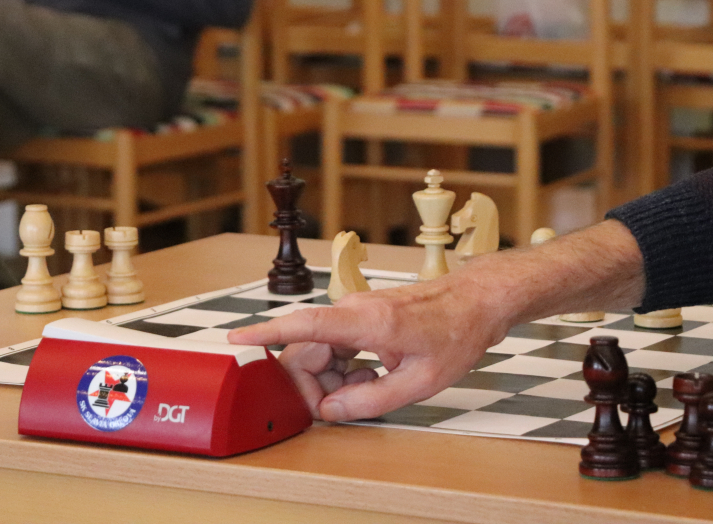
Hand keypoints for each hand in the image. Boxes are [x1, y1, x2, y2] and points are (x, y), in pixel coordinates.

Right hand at [228, 220, 645, 421]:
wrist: (477, 300)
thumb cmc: (455, 334)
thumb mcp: (419, 382)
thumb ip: (370, 399)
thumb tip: (329, 410)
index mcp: (364, 322)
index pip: (302, 324)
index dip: (264, 333)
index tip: (234, 339)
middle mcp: (353, 310)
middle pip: (307, 350)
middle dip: (315, 384)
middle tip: (345, 406)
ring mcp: (356, 310)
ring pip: (320, 350)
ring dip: (334, 378)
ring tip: (371, 389)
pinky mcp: (361, 314)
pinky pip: (336, 344)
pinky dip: (345, 366)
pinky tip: (372, 375)